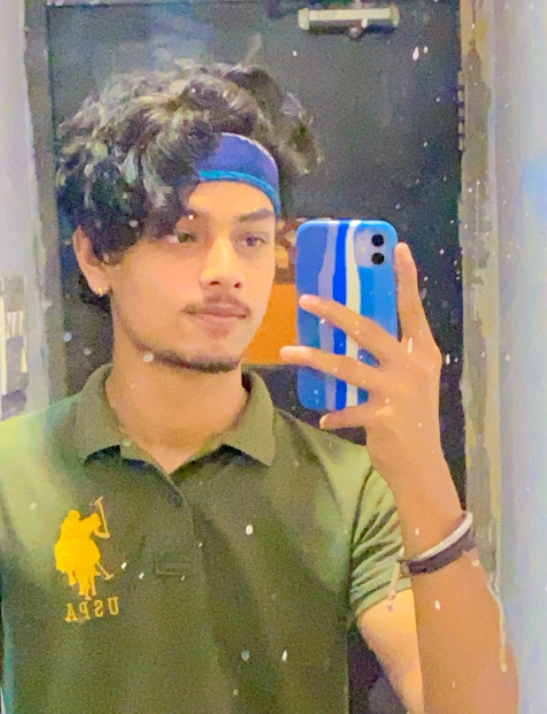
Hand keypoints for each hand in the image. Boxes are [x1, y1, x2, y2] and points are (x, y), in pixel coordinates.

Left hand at [279, 243, 444, 493]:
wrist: (422, 465)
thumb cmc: (412, 419)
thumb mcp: (412, 381)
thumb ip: (392, 357)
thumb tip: (356, 331)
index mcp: (423, 352)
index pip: (412, 309)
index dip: (406, 278)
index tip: (397, 249)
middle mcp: (413, 367)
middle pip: (368, 330)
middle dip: (335, 313)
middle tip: (307, 300)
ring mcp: (398, 391)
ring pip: (347, 367)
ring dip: (315, 358)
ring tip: (289, 352)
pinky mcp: (384, 417)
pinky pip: (348, 410)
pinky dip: (334, 414)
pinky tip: (323, 417)